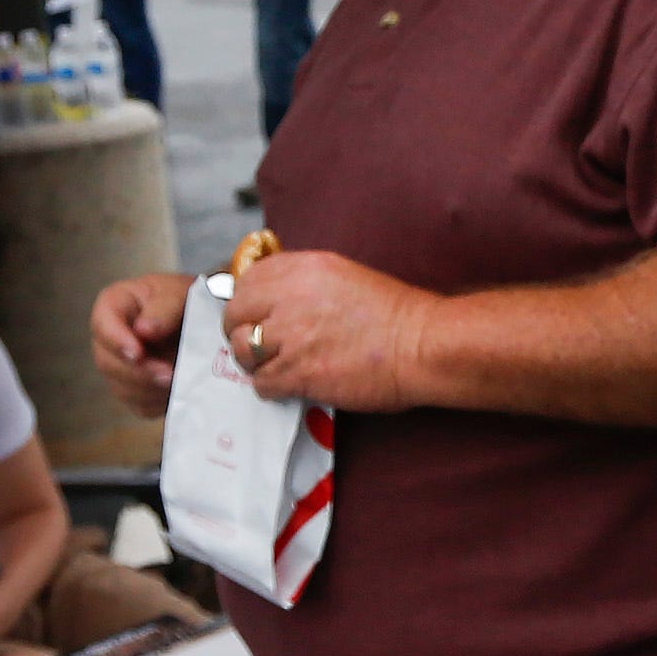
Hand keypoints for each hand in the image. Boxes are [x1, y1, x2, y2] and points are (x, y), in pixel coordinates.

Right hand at [90, 270, 194, 416]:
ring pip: (122, 388)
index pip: (102, 324)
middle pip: (107, 362)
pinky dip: (160, 401)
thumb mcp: (180, 293)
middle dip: (139, 372)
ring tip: (180, 379)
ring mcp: (120, 367)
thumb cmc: (187, 300)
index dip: (116, 341)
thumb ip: (164, 308)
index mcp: (115, 305)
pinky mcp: (136, 390)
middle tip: (169, 374)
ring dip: (152, 389)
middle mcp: (111, 338)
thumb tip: (145, 330)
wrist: (206, 321)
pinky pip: (140, 405)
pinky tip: (179, 389)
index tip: (138, 353)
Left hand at [216, 248, 431, 413]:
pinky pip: (262, 383)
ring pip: (243, 351)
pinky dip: (272, 387)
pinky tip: (293, 384)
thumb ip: (304, 283)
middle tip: (259, 344)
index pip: (248, 279)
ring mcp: (293, 336)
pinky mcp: (299, 372)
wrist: (422, 345)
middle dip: (241, 331)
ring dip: (256, 362)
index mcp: (304, 268)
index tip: (255, 314)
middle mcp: (291, 297)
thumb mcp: (344, 277)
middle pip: (235, 315)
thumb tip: (274, 298)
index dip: (247, 301)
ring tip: (278, 366)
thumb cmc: (394, 314)